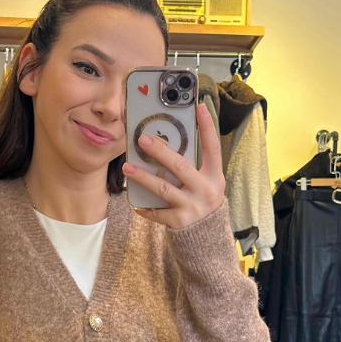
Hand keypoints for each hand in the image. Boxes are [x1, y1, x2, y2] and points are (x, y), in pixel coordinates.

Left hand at [122, 102, 225, 229]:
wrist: (207, 234)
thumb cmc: (201, 198)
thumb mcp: (205, 181)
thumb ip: (191, 165)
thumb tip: (165, 142)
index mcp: (213, 175)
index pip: (212, 147)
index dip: (207, 127)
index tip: (199, 106)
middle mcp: (205, 190)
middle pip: (180, 166)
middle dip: (160, 151)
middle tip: (142, 139)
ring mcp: (192, 206)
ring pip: (163, 188)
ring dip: (143, 177)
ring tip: (127, 167)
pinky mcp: (180, 221)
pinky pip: (158, 211)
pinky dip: (144, 207)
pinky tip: (133, 202)